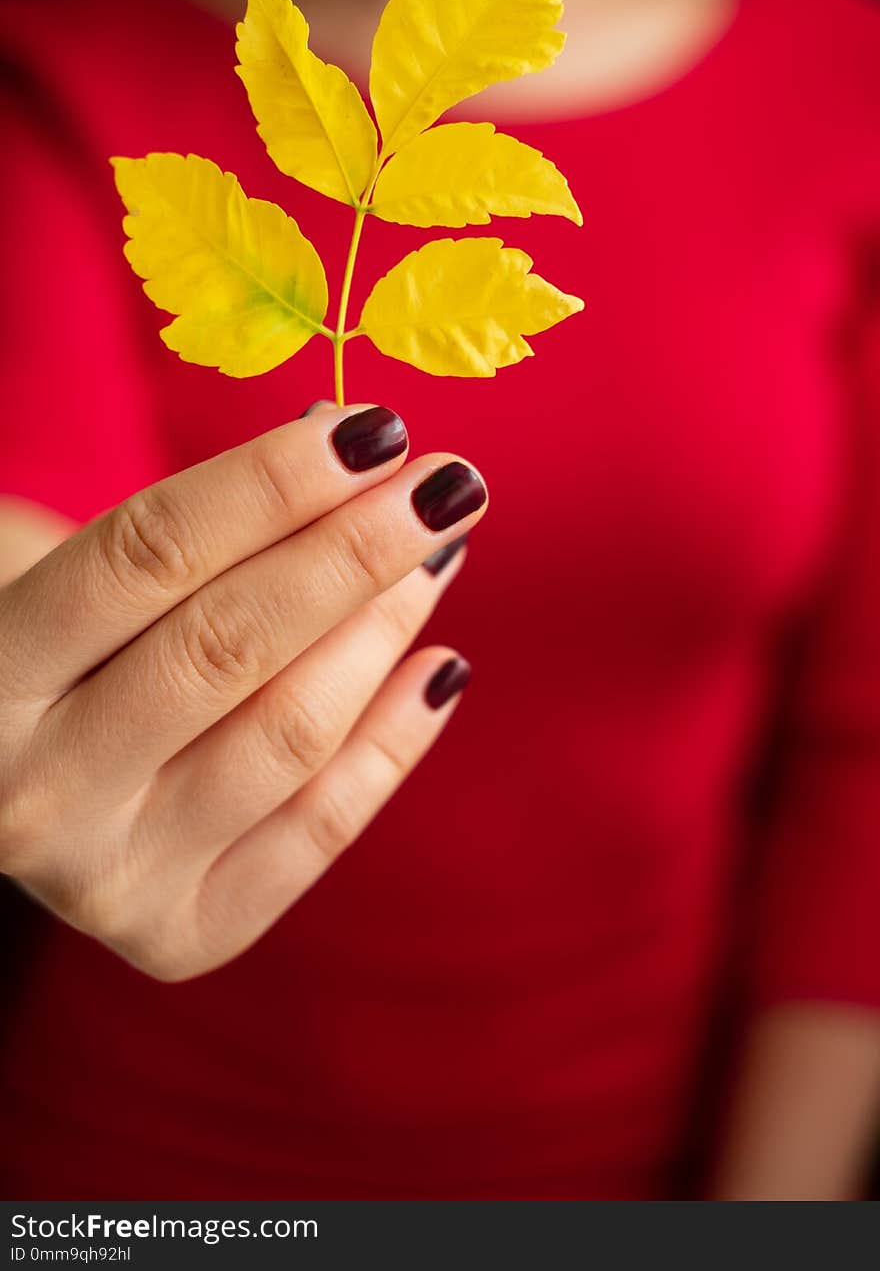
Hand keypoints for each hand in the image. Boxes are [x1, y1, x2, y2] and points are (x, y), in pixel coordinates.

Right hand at [0, 404, 485, 979]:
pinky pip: (320, 828)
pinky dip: (392, 743)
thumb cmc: (51, 653)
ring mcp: (107, 881)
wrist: (5, 790)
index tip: (373, 430)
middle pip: (229, 646)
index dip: (271, 485)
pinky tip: (438, 668)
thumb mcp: (65, 574)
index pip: (147, 555)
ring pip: (288, 735)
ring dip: (384, 631)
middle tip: (445, 483)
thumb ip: (182, 529)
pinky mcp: (180, 933)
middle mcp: (34, 791)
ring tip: (436, 557)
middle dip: (355, 551)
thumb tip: (350, 451)